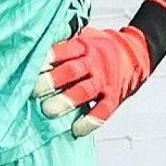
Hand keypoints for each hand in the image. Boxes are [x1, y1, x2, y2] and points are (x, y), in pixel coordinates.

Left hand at [33, 24, 155, 135]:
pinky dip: (91, 121)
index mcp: (83, 46)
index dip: (46, 60)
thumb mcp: (85, 36)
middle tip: (35, 91)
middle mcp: (94, 62)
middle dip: (52, 81)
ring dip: (67, 101)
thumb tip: (35, 46)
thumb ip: (64, 41)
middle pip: (72, 71)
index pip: (62, 51)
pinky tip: (76, 129)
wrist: (136, 54)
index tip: (30, 68)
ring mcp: (105, 81)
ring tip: (49, 110)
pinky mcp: (114, 97)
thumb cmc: (100, 48)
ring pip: (85, 91)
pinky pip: (103, 111)